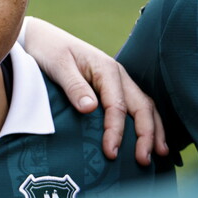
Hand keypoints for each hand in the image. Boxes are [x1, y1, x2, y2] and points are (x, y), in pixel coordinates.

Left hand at [23, 17, 166, 165]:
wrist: (41, 37)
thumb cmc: (47, 50)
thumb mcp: (57, 66)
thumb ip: (74, 86)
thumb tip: (90, 108)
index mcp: (105, 69)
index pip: (117, 105)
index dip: (116, 130)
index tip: (111, 152)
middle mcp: (117, 74)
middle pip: (141, 107)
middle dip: (145, 135)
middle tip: (143, 160)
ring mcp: (118, 80)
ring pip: (144, 106)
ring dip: (152, 130)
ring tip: (157, 155)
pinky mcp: (112, 87)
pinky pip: (135, 105)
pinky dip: (145, 122)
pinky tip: (148, 139)